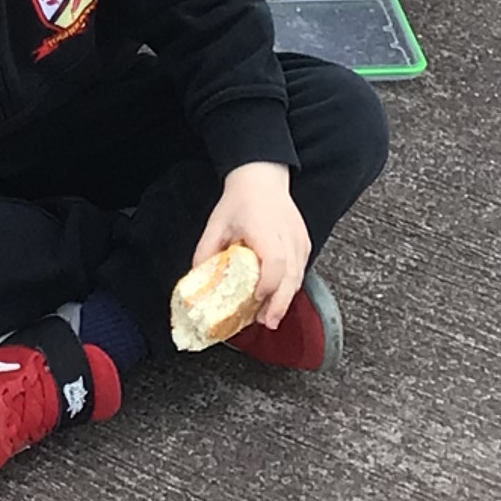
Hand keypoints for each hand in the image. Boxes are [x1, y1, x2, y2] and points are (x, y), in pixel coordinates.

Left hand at [196, 162, 312, 332]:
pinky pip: (301, 270)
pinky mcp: (303, 242)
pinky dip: (290, 287)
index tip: (255, 300)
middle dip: (279, 303)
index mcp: (264, 228)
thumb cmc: (239, 200)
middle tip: (267, 322)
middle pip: (291, 275)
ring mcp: (298, 239)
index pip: (274, 261)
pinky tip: (277, 299)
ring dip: (285, 299)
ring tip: (270, 317)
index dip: (267, 284)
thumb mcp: (216, 225)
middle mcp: (286, 234)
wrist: (261, 178)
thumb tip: (197, 282)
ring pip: (298, 276)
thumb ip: (205, 252)